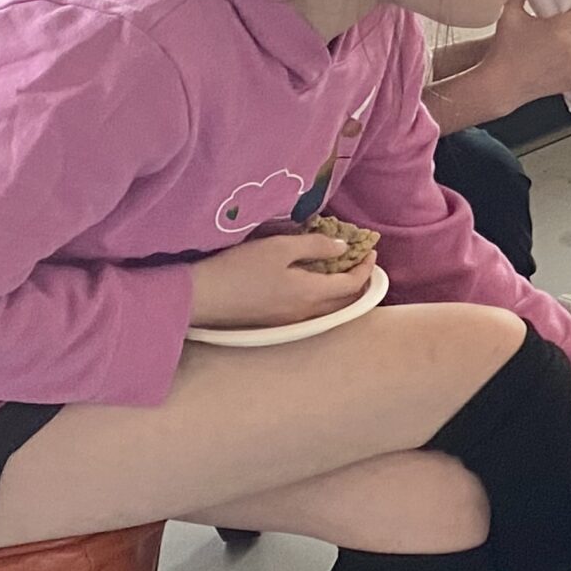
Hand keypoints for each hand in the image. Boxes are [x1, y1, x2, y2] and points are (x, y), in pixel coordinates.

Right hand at [187, 232, 365, 330]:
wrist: (200, 298)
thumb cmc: (239, 268)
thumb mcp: (279, 248)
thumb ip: (315, 246)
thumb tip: (343, 247)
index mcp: (310, 294)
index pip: (352, 285)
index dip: (365, 267)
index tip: (370, 250)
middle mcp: (306, 314)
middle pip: (345, 302)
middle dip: (358, 281)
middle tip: (360, 261)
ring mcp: (290, 322)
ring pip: (329, 310)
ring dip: (341, 291)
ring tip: (340, 271)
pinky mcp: (275, 323)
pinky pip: (311, 312)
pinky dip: (322, 298)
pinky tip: (313, 284)